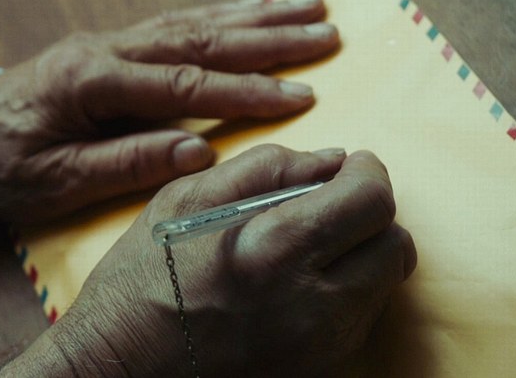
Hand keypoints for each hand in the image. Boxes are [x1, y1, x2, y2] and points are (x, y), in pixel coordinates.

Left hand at [0, 0, 339, 222]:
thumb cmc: (3, 165)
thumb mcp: (55, 181)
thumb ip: (126, 164)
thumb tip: (197, 149)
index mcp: (93, 83)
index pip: (186, 85)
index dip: (247, 92)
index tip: (300, 97)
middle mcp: (108, 49)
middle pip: (201, 39)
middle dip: (268, 39)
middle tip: (326, 34)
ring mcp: (112, 40)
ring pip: (194, 21)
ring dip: (254, 15)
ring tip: (307, 7)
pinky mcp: (114, 44)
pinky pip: (175, 22)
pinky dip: (220, 13)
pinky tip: (251, 8)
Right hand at [0, 146, 417, 376]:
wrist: (121, 370)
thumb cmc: (140, 282)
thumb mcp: (184, 200)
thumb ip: (263, 168)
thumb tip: (330, 159)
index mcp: (273, 246)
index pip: (371, 200)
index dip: (369, 173)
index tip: (352, 167)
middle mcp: (311, 301)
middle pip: (394, 244)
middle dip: (372, 213)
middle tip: (335, 204)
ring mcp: (320, 345)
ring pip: (386, 284)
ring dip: (363, 252)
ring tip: (316, 245)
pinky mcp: (318, 369)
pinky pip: (362, 318)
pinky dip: (349, 289)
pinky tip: (304, 281)